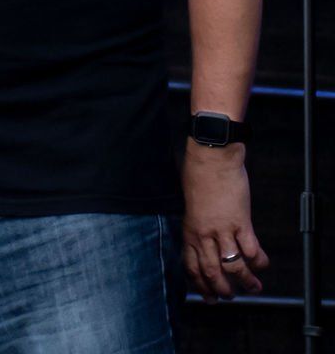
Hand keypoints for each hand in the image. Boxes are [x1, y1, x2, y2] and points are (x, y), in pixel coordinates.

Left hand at [182, 141, 268, 302]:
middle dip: (223, 290)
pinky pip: (251, 250)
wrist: (212, 154)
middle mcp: (204, 233)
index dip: (201, 285)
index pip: (192, 266)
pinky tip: (262, 264)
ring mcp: (223, 228)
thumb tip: (204, 238)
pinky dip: (259, 261)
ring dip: (245, 282)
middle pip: (212, 272)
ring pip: (233, 267)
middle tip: (231, 297)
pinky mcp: (241, 221)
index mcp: (190, 229)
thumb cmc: (198, 172)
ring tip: (254, 288)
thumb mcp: (190, 202)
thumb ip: (196, 222)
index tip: (209, 296)